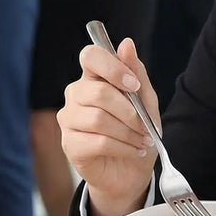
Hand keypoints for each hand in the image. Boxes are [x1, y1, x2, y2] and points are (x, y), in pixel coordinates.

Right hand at [57, 36, 158, 215]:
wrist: (130, 172)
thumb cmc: (136, 132)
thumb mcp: (146, 101)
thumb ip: (137, 73)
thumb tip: (126, 43)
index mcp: (93, 77)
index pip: (90, 56)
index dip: (112, 68)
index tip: (134, 86)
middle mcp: (76, 94)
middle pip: (99, 92)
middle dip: (130, 112)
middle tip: (147, 126)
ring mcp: (69, 119)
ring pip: (98, 119)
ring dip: (129, 132)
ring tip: (142, 141)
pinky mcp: (70, 144)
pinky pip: (98, 141)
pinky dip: (123, 147)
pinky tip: (133, 151)